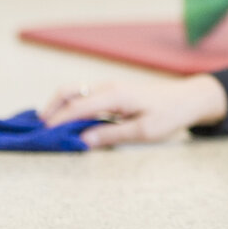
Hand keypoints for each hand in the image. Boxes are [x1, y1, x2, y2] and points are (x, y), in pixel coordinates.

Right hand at [40, 76, 227, 148]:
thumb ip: (111, 135)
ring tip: (47, 127)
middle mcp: (108, 87)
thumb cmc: (170, 115)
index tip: (41, 136)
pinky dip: (69, 106)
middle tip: (38, 131)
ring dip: (57, 107)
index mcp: (114, 95)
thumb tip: (81, 141)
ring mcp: (109, 88)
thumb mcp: (144, 131)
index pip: (75, 108)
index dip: (57, 122)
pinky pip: (83, 96)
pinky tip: (66, 121)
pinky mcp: (112, 92)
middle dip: (49, 110)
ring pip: (73, 92)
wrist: (190, 99)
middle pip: (68, 92)